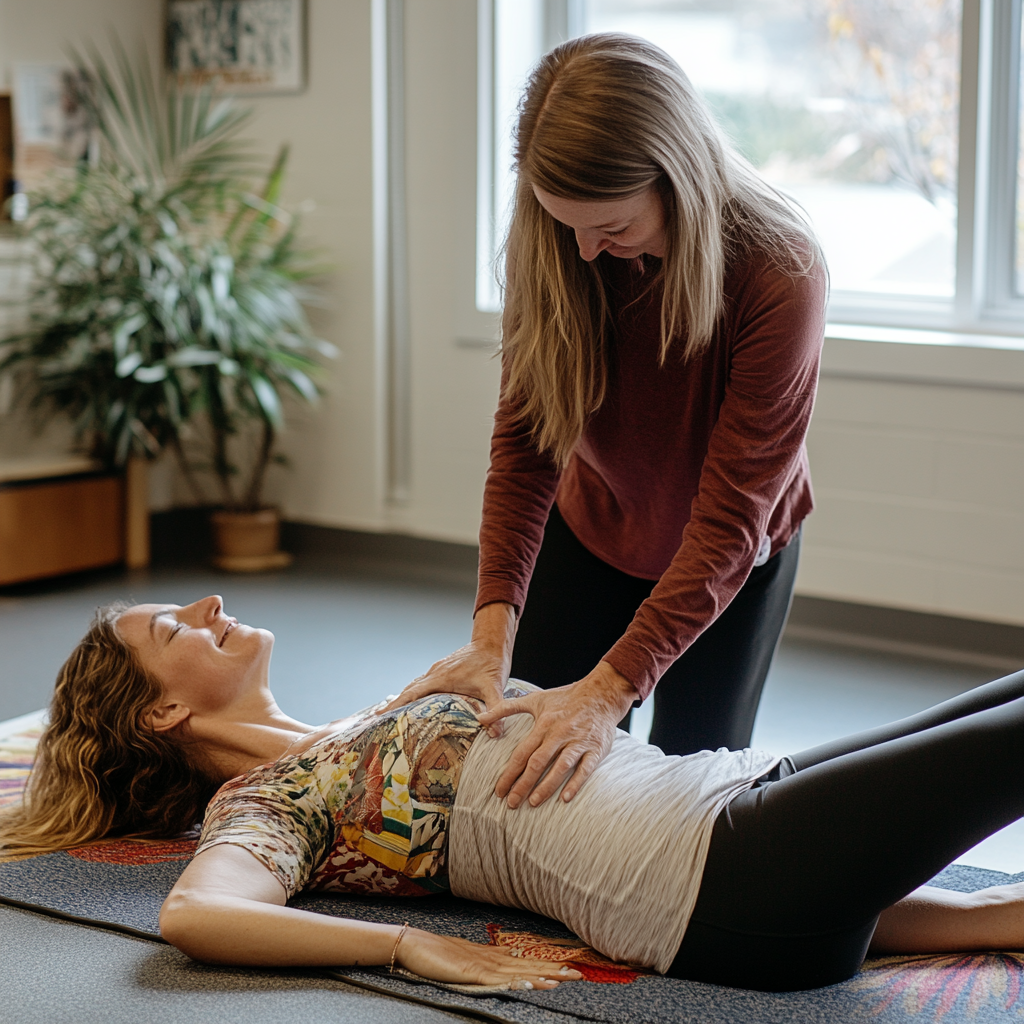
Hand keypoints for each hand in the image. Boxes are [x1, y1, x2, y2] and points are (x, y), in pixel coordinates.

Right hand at [383, 603, 515, 731]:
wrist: (492, 642)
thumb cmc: (492, 663)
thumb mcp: (495, 687)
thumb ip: (495, 709)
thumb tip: (495, 732)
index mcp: (441, 678)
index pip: (412, 693)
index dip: (396, 705)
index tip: (380, 715)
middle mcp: (435, 673)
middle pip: (408, 690)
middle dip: (393, 705)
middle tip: (378, 721)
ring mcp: (437, 670)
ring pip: (414, 685)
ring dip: (402, 698)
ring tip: (390, 715)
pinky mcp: (442, 669)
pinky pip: (422, 682)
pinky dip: (413, 692)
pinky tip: (413, 701)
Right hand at [396, 927, 581, 988]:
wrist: (411, 943)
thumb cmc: (437, 951)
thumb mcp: (468, 955)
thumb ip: (489, 957)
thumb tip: (510, 954)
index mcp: (491, 955)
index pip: (525, 961)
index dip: (547, 964)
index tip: (570, 966)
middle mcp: (491, 958)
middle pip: (528, 966)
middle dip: (553, 970)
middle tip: (579, 974)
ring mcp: (481, 965)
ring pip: (518, 972)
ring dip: (542, 976)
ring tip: (564, 979)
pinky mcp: (470, 973)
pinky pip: (497, 980)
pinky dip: (515, 983)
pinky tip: (530, 985)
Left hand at [477, 661, 638, 808]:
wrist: (601, 694)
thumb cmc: (565, 698)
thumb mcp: (534, 699)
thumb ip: (505, 708)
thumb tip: (480, 717)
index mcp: (544, 724)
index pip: (522, 753)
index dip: (510, 773)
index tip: (499, 791)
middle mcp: (560, 734)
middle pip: (538, 762)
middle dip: (523, 784)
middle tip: (512, 804)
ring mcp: (579, 742)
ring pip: (561, 767)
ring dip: (547, 786)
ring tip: (533, 802)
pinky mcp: (596, 749)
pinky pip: (585, 768)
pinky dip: (576, 783)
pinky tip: (565, 798)